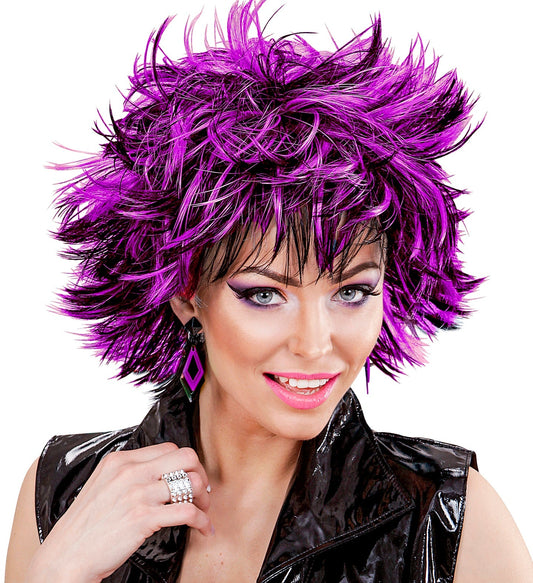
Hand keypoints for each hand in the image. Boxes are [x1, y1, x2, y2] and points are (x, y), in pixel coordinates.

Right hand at [28, 442, 211, 582]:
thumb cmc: (86, 527)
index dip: (186, 464)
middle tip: (202, 493)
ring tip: (203, 513)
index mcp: (120, 460)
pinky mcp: (142, 518)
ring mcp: (136, 493)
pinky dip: (202, 521)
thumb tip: (162, 474)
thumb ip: (130, 474)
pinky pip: (187, 511)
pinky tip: (203, 529)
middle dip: (200, 474)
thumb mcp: (103, 486)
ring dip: (203, 500)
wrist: (65, 557)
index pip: (168, 448)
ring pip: (191, 482)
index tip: (191, 479)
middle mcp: (129, 472)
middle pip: (185, 457)